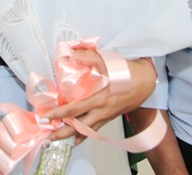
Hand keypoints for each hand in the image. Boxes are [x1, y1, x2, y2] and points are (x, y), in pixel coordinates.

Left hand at [41, 51, 157, 144]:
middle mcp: (101, 110)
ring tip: (55, 138)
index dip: (59, 113)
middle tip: (46, 134)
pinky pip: (94, 130)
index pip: (75, 108)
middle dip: (61, 131)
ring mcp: (105, 116)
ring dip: (70, 135)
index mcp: (99, 97)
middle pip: (78, 125)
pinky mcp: (108, 118)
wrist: (145, 82)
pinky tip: (74, 138)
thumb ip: (87, 56)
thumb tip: (69, 53)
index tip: (46, 115)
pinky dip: (83, 135)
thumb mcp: (106, 60)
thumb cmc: (126, 72)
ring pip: (85, 131)